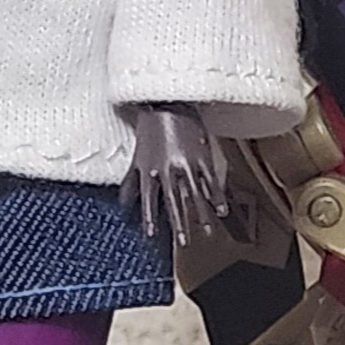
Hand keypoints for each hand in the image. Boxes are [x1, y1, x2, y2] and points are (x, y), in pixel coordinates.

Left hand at [123, 103, 239, 248]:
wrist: (168, 103)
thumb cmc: (151, 128)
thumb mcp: (136, 156)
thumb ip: (130, 181)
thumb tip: (123, 203)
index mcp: (149, 170)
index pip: (149, 200)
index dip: (149, 218)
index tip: (151, 235)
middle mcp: (167, 170)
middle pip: (174, 202)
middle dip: (179, 223)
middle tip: (183, 241)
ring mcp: (186, 165)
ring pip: (194, 194)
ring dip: (201, 215)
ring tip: (207, 232)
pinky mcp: (202, 157)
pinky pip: (210, 181)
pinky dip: (217, 196)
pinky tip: (222, 211)